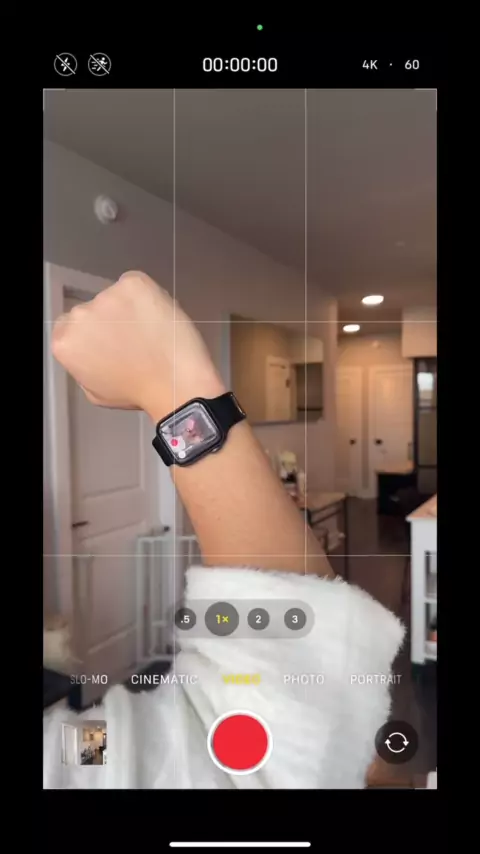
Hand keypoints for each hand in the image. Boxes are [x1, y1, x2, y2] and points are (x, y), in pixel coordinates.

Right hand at [51, 271, 225, 420]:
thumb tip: (90, 351)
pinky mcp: (133, 283)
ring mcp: (106, 296)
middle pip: (90, 309)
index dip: (93, 334)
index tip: (109, 342)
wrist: (175, 383)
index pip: (69, 327)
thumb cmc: (138, 392)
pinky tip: (157, 318)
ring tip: (150, 332)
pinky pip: (136, 284)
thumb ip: (84, 364)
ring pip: (115, 297)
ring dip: (128, 309)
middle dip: (108, 321)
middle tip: (132, 339)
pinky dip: (146, 297)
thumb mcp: (94, 390)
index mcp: (64, 342)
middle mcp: (79, 315)